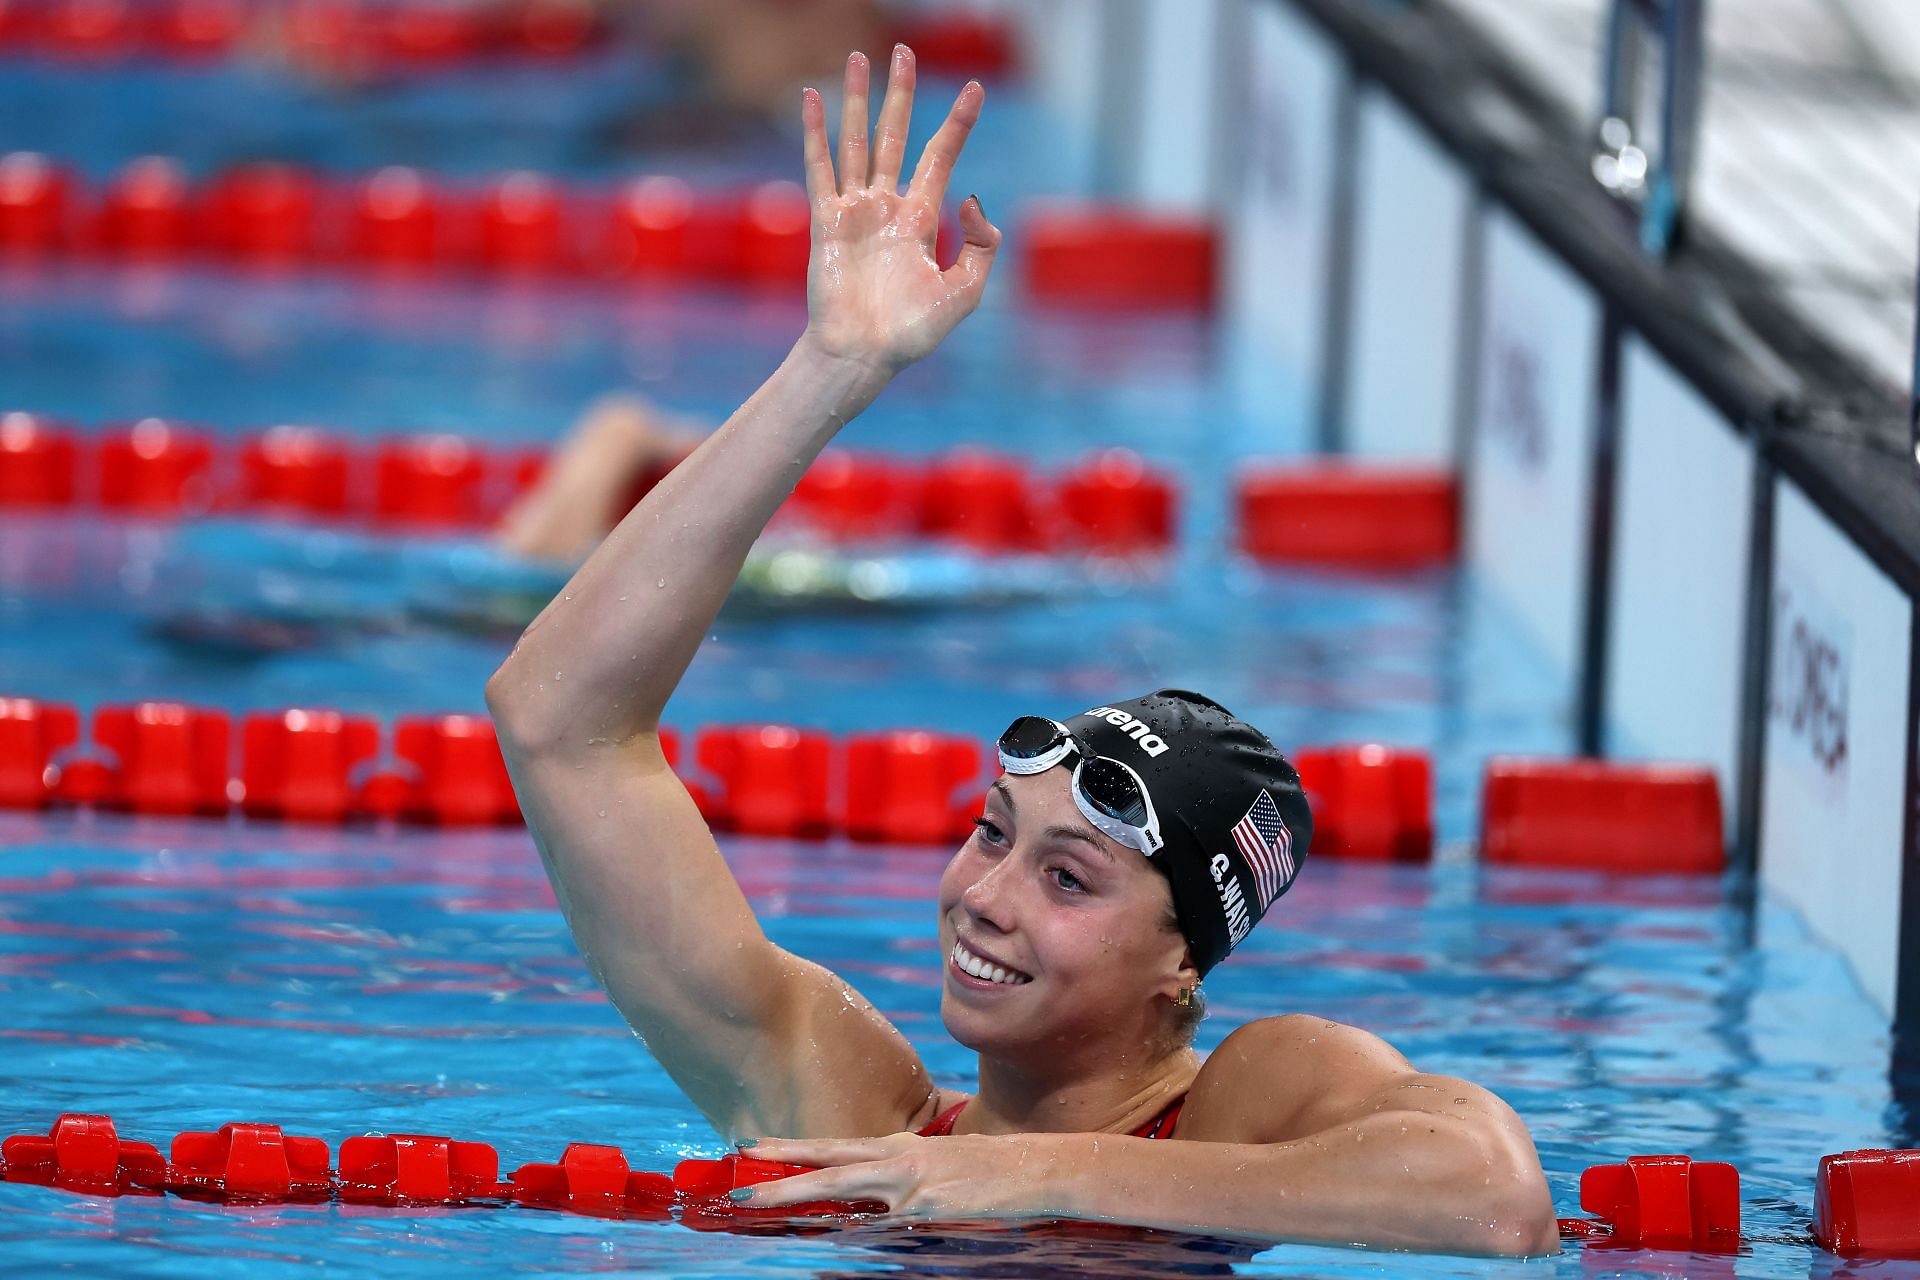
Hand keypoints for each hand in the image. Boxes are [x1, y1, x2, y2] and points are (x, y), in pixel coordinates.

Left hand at [736, 1131, 1060, 1221]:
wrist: (1037, 1169)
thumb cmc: (990, 1169)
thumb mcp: (938, 1162)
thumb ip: (899, 1173)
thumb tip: (871, 1187)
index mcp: (899, 1148)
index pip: (834, 1148)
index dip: (792, 1150)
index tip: (752, 1149)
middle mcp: (899, 1160)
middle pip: (827, 1166)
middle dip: (779, 1176)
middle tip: (737, 1186)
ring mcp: (911, 1186)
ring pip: (842, 1193)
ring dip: (798, 1200)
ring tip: (756, 1204)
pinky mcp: (927, 1210)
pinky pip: (880, 1229)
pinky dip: (854, 1234)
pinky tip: (830, 1239)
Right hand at [797, 46, 1001, 376]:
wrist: (863, 356)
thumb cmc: (911, 333)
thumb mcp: (965, 292)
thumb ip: (980, 246)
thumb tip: (970, 197)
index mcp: (920, 221)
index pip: (940, 157)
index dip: (958, 123)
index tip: (975, 89)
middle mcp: (886, 207)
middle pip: (895, 136)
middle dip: (900, 95)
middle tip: (904, 51)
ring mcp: (854, 211)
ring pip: (856, 142)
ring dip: (858, 100)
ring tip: (860, 58)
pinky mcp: (826, 220)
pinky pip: (821, 167)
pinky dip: (815, 132)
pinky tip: (812, 97)